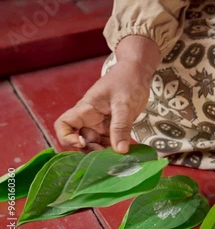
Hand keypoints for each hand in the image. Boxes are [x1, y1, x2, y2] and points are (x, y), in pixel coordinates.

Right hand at [54, 36, 160, 152]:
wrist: (138, 73)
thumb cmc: (127, 81)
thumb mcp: (124, 104)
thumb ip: (121, 126)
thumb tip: (120, 150)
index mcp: (85, 109)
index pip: (64, 125)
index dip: (67, 137)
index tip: (82, 143)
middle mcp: (90, 119)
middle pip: (81, 141)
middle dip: (91, 150)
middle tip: (108, 156)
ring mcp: (101, 125)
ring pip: (96, 145)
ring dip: (104, 153)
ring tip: (118, 155)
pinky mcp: (113, 128)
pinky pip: (109, 143)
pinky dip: (115, 149)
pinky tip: (124, 152)